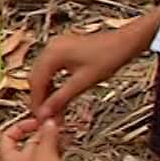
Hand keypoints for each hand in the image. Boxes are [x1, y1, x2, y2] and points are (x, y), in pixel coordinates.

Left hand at [0, 117, 73, 160]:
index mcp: (6, 160)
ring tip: (60, 144)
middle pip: (22, 148)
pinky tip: (60, 159)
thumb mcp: (46, 149)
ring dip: (46, 150)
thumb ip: (47, 133)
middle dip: (39, 139)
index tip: (36, 123)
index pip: (6, 136)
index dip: (21, 126)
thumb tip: (49, 123)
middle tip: (53, 133)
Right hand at [25, 29, 140, 121]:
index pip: (36, 82)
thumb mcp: (83, 82)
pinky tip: (60, 95)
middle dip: (41, 99)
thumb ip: (61, 98)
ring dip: (47, 92)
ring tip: (54, 109)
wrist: (124, 43)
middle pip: (36, 78)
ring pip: (43, 75)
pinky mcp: (64, 50)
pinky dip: (54, 84)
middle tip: (46, 116)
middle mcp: (51, 48)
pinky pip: (52, 70)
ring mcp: (57, 47)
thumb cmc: (109, 56)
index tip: (41, 117)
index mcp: (52, 53)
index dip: (37, 103)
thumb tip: (46, 112)